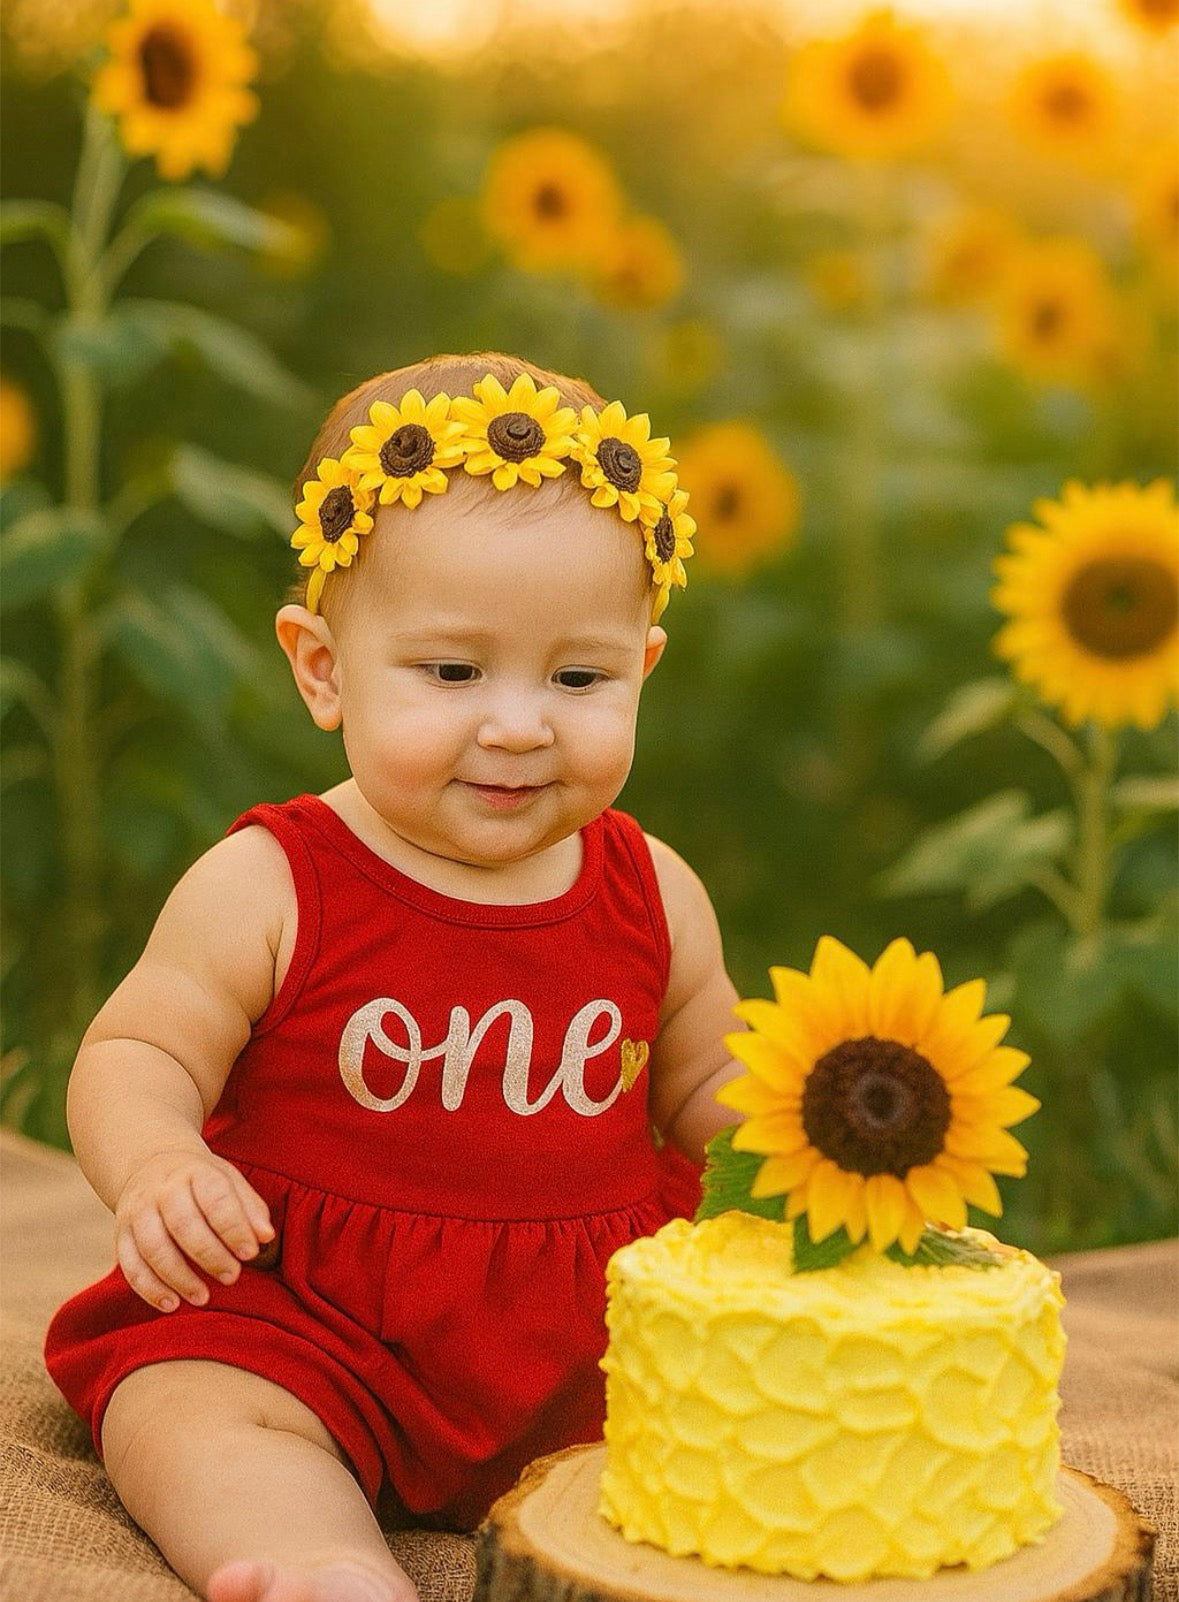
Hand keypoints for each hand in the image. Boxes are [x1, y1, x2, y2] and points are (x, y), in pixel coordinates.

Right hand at [114, 1147, 274, 1312]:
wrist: (150, 1165)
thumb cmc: (200, 1181)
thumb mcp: (228, 1181)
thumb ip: (250, 1208)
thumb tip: (266, 1237)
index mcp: (196, 1171)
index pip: (215, 1199)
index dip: (233, 1228)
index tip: (250, 1253)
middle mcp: (162, 1189)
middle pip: (183, 1224)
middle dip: (209, 1254)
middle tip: (232, 1277)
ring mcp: (137, 1211)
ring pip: (153, 1247)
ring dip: (178, 1276)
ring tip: (203, 1298)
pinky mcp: (121, 1233)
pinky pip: (130, 1264)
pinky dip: (149, 1287)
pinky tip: (170, 1304)